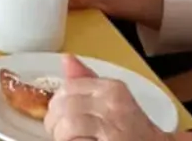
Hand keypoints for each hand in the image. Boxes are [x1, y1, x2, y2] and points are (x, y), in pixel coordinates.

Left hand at [45, 56, 172, 140]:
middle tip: (61, 134)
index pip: (68, 87)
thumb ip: (89, 82)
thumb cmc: (136, 131)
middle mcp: (112, 103)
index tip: (59, 117)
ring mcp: (111, 127)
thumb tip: (67, 58)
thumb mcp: (116, 102)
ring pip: (67, 126)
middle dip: (56, 123)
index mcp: (112, 88)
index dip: (57, 105)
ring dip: (62, 137)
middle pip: (64, 107)